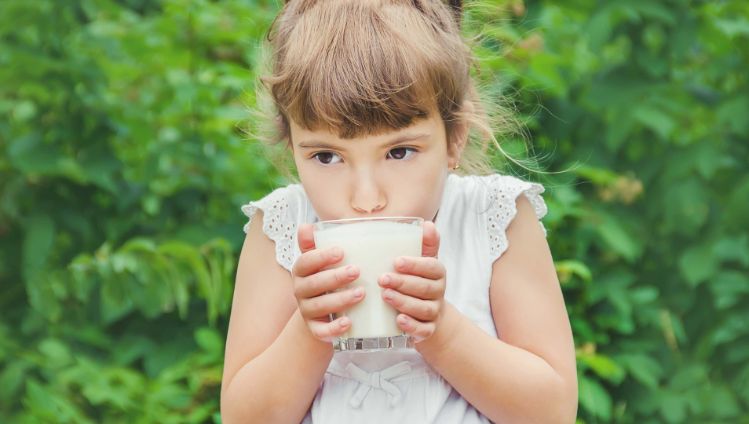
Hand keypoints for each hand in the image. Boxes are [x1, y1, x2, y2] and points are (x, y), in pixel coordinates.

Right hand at [292, 224, 364, 341]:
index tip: (342, 251)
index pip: (306, 262)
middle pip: (314, 284)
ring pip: (319, 306)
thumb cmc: (324, 278)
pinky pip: (321, 331)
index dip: (322, 257)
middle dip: (335, 277)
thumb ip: (315, 244)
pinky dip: (333, 329)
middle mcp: (300, 290)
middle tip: (357, 271)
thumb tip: (306, 226)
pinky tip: (349, 323)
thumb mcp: (320, 261)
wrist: (319, 313)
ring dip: (340, 300)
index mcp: (301, 271)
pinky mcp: (314, 328)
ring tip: (361, 293)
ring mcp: (306, 311)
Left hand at [378, 221, 445, 342]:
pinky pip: (423, 330)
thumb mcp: (423, 262)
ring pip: (423, 309)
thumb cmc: (420, 281)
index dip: (416, 265)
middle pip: (424, 288)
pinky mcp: (428, 330)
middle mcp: (438, 293)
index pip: (432, 267)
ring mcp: (434, 312)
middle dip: (403, 283)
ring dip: (404, 302)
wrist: (430, 315)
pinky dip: (411, 326)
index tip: (396, 261)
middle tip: (382, 279)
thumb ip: (425, 243)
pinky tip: (398, 320)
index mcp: (437, 273)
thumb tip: (427, 224)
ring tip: (385, 296)